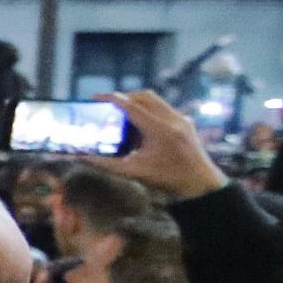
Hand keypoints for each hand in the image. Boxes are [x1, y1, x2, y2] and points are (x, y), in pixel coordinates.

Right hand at [90, 91, 226, 199]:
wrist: (200, 186)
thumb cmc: (167, 180)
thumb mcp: (134, 172)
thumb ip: (106, 163)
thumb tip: (82, 157)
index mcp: (159, 129)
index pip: (131, 106)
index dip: (111, 99)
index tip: (95, 98)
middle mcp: (172, 119)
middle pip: (143, 96)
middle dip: (124, 97)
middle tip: (107, 105)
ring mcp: (181, 118)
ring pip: (155, 100)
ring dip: (136, 102)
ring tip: (122, 114)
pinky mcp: (186, 122)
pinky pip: (163, 108)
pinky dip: (148, 110)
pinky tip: (140, 126)